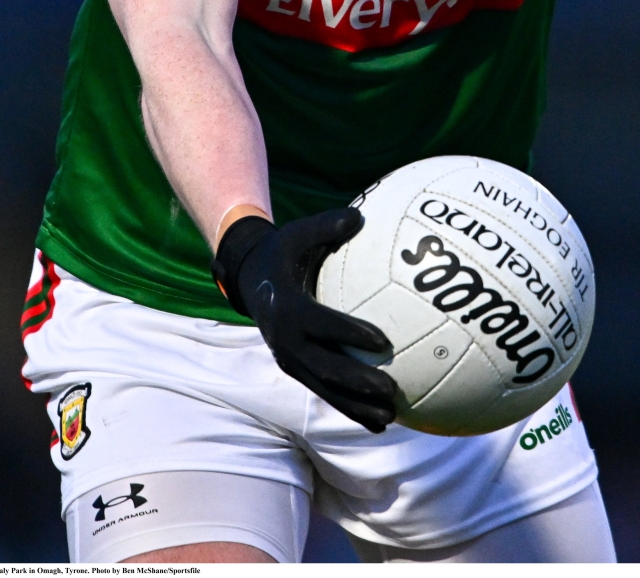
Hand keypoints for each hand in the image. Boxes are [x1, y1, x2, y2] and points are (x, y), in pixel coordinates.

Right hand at [211, 208, 397, 430]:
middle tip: (390, 389)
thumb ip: (327, 226)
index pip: (321, 324)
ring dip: (355, 406)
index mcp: (287, 309)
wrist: (249, 279)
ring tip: (389, 419)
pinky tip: (379, 422)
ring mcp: (290, 360)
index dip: (349, 333)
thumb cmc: (284, 251)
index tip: (382, 341)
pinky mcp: (296, 370)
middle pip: (324, 368)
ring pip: (324, 389)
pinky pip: (325, 392)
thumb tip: (360, 215)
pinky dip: (350, 408)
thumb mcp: (297, 234)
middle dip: (357, 382)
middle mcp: (286, 341)